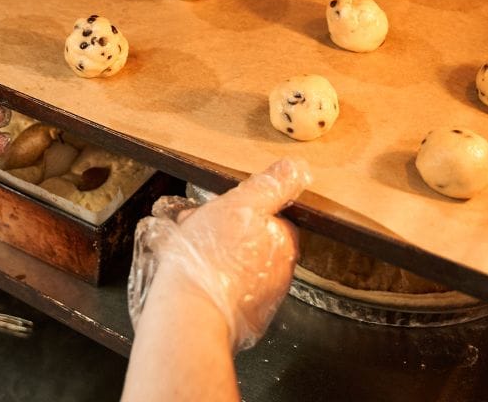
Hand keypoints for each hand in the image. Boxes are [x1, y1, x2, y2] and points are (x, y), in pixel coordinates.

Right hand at [128, 158, 310, 350]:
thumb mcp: (240, 205)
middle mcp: (281, 272)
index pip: (270, 216)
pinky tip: (195, 279)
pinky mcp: (244, 318)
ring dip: (219, 258)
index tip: (220, 212)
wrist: (192, 312)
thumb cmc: (212, 256)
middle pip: (254, 241)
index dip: (242, 210)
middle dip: (227, 234)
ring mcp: (263, 298)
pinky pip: (229, 291)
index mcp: (284, 242)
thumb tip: (296, 168)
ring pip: (239, 266)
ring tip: (191, 257)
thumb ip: (270, 186)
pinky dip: (215, 283)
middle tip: (198, 232)